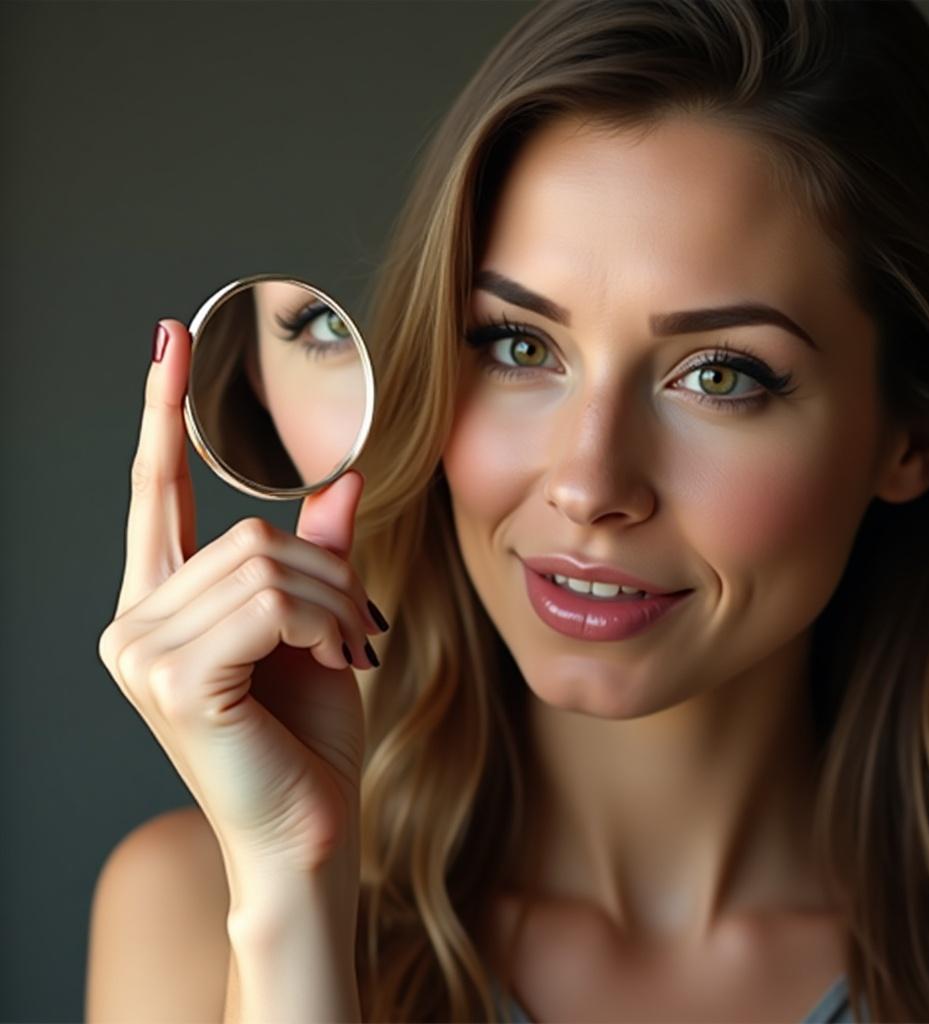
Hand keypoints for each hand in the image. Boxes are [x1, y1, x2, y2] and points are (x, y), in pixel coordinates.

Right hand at [99, 320, 384, 880]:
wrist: (308, 834)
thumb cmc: (308, 738)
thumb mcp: (319, 628)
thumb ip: (318, 553)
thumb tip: (342, 478)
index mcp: (162, 607)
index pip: (156, 493)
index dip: (162, 416)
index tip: (170, 342)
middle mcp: (134, 624)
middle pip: (247, 531)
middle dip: (326, 571)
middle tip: (354, 629)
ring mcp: (142, 652)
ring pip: (265, 560)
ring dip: (333, 600)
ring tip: (345, 650)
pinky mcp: (172, 679)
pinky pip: (270, 599)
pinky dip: (322, 621)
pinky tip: (331, 661)